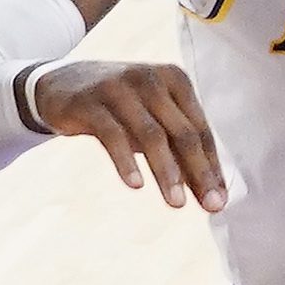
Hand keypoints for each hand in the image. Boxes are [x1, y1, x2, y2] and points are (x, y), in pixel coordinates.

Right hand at [28, 59, 225, 210]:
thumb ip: (178, 148)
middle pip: (182, 131)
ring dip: (167, 171)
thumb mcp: (153, 118)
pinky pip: (112, 135)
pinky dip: (126, 161)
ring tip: (177, 203)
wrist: (64, 84)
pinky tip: (136, 185)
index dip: (212, 166)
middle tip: (211, 205)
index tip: (220, 199)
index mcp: (174, 80)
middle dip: (199, 171)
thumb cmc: (121, 107)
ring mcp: (120, 88)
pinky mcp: (91, 102)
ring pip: (151, 134)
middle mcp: (151, 79)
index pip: (200, 129)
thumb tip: (211, 192)